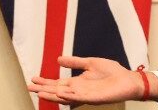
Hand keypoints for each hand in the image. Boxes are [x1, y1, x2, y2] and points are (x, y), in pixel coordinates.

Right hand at [27, 56, 154, 104]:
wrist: (128, 80)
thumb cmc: (112, 73)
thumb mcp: (90, 63)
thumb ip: (75, 62)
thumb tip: (58, 59)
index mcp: (77, 83)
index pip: (57, 83)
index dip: (45, 82)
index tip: (33, 79)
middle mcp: (79, 90)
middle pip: (57, 91)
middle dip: (43, 90)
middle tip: (29, 87)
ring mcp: (85, 95)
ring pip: (65, 97)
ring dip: (51, 95)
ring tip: (39, 92)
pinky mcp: (94, 98)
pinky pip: (78, 97)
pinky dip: (68, 96)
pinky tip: (59, 92)